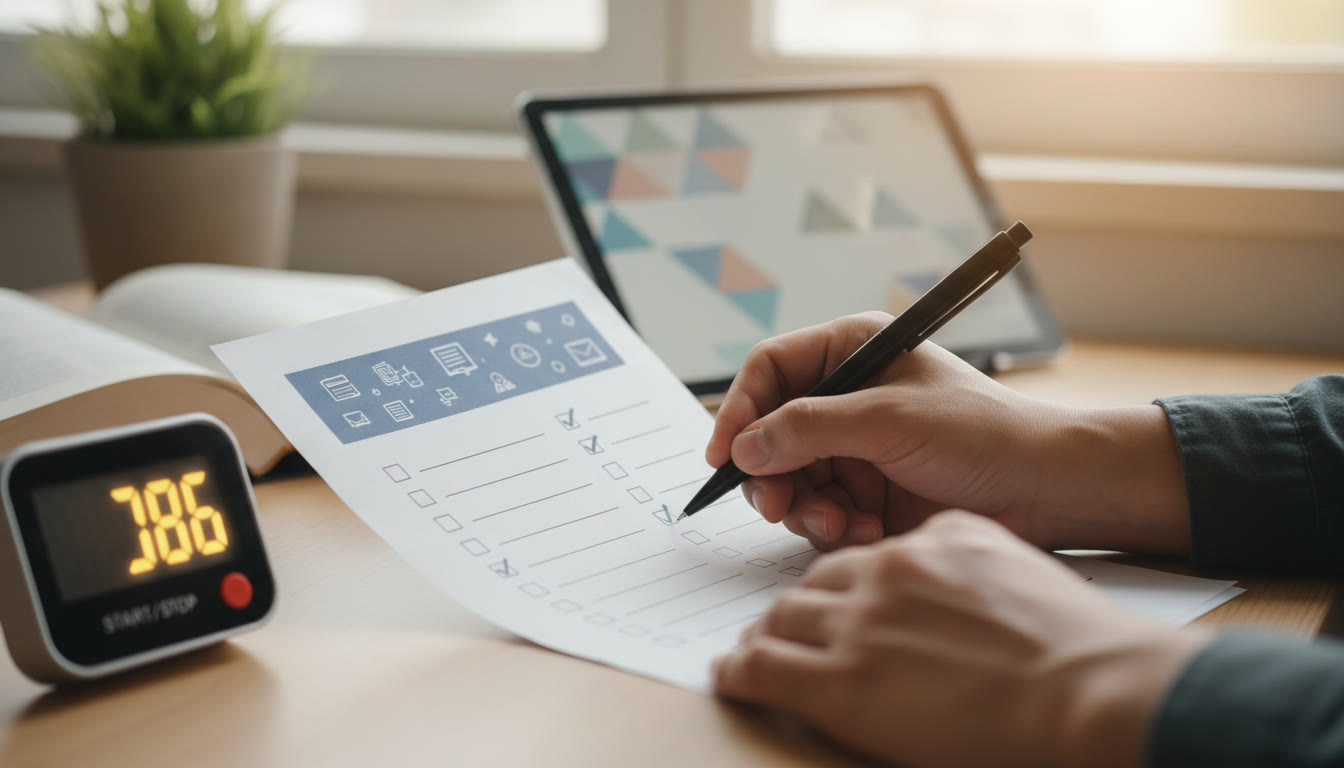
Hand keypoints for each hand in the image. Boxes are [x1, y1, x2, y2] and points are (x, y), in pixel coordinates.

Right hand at [705, 313, 1189, 553]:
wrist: (1047, 490)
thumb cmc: (984, 434)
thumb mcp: (888, 419)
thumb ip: (809, 428)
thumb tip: (745, 447)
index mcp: (853, 352)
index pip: (770, 370)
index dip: (741, 410)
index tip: (724, 454)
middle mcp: (848, 397)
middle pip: (771, 432)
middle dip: (771, 472)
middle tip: (778, 505)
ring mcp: (856, 447)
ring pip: (791, 478)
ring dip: (804, 506)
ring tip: (837, 523)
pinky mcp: (868, 493)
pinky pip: (820, 511)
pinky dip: (831, 526)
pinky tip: (864, 531)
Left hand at [713, 512, 1210, 767]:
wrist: (1089, 689)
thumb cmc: (1074, 642)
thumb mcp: (1013, 565)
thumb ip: (963, 557)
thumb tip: (937, 567)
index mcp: (928, 542)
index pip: (859, 557)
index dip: (839, 585)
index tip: (832, 603)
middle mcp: (886, 573)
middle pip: (814, 584)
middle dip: (796, 608)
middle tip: (782, 629)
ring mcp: (861, 627)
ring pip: (783, 619)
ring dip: (765, 635)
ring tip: (753, 651)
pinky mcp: (842, 684)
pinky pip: (764, 666)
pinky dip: (739, 668)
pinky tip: (729, 672)